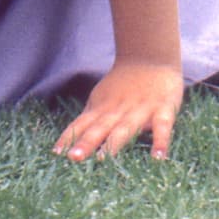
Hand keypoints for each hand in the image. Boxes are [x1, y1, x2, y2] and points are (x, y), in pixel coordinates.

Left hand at [53, 60, 182, 161]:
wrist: (150, 57)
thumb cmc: (123, 84)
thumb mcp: (101, 98)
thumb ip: (90, 118)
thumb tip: (72, 139)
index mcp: (102, 108)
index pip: (81, 124)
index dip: (69, 137)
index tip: (55, 153)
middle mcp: (118, 111)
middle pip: (99, 128)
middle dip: (86, 143)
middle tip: (73, 158)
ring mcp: (140, 111)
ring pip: (124, 129)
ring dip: (113, 145)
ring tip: (102, 161)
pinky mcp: (163, 111)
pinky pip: (162, 128)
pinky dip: (160, 142)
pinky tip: (159, 158)